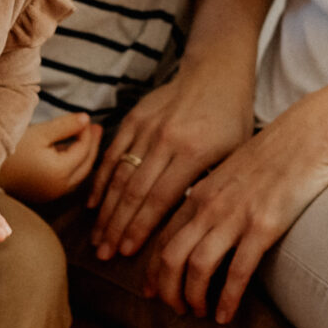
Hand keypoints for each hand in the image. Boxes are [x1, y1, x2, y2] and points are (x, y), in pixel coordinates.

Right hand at [0, 113, 101, 203]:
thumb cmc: (12, 150)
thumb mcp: (40, 133)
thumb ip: (66, 126)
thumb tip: (87, 119)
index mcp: (60, 172)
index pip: (83, 150)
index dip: (87, 133)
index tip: (88, 119)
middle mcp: (60, 187)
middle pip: (86, 165)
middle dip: (92, 145)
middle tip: (96, 128)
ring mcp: (53, 194)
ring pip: (80, 174)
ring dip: (86, 157)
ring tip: (87, 139)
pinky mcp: (46, 195)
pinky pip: (69, 180)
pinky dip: (75, 166)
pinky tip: (73, 153)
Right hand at [89, 57, 258, 261]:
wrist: (216, 73)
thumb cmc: (231, 120)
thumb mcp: (233, 155)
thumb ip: (210, 187)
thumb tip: (191, 228)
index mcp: (193, 152)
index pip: (159, 198)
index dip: (140, 228)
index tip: (127, 252)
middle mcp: (165, 141)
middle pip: (134, 192)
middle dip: (117, 227)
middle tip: (104, 255)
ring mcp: (146, 128)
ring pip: (119, 176)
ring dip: (106, 211)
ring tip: (97, 238)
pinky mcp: (134, 118)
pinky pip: (112, 154)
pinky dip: (101, 181)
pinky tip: (94, 205)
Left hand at [142, 87, 327, 323]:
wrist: (312, 134)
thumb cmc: (277, 153)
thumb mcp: (233, 171)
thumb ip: (215, 196)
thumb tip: (205, 222)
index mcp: (199, 192)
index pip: (162, 237)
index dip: (152, 269)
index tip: (150, 291)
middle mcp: (209, 206)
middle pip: (170, 256)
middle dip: (166, 289)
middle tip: (173, 310)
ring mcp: (235, 216)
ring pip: (197, 267)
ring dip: (193, 297)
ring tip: (198, 314)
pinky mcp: (263, 226)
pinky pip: (237, 271)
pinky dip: (227, 298)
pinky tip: (225, 316)